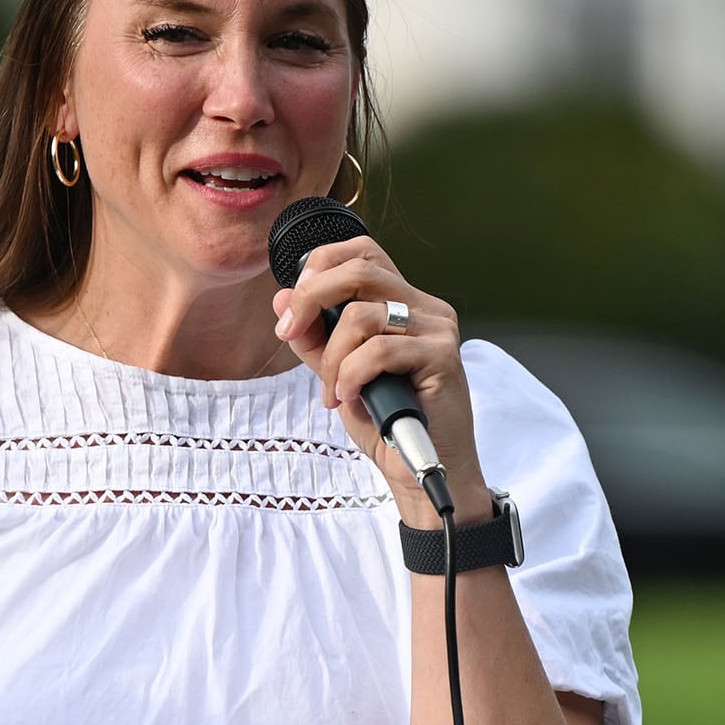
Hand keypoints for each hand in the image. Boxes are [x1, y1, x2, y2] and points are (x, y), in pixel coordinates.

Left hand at [271, 238, 484, 522]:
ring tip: (335, 392)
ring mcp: (437, 329)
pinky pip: (378, 350)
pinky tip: (351, 398)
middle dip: (311, 300)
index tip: (294, 308)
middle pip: (359, 271)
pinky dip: (351, 375)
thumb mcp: (337, 374)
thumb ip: (313, 337)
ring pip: (362, 315)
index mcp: (404, 302)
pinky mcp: (442, 356)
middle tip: (290, 335)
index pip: (363, 252)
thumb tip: (282, 299)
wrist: (422, 471)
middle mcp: (425, 307)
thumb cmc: (386, 423)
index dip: (321, 266)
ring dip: (333, 358)